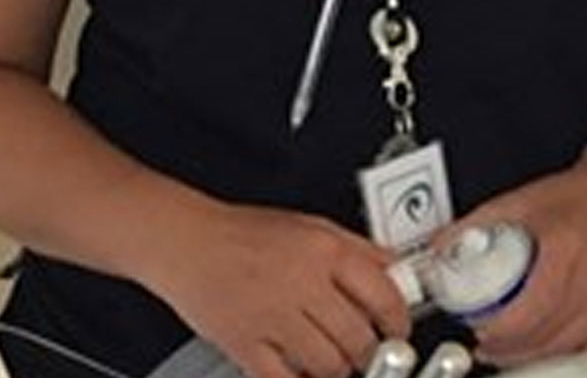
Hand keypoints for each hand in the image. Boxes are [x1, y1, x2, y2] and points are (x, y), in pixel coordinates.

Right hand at [140, 198, 410, 377]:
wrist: (187, 242)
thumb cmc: (244, 233)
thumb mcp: (310, 224)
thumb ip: (355, 248)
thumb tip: (394, 269)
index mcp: (324, 250)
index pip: (382, 293)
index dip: (399, 321)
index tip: (399, 331)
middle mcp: (302, 282)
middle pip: (357, 336)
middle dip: (370, 352)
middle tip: (369, 353)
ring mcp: (272, 316)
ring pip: (328, 364)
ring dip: (339, 369)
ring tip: (337, 362)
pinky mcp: (245, 343)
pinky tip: (304, 373)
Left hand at [450, 151, 586, 368]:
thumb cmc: (569, 198)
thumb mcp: (515, 202)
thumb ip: (472, 227)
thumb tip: (437, 251)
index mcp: (565, 247)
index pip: (529, 311)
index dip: (500, 332)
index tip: (480, 331)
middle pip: (545, 337)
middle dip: (508, 350)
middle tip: (487, 345)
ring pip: (567, 350)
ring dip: (533, 358)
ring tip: (509, 351)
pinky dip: (566, 357)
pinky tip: (546, 352)